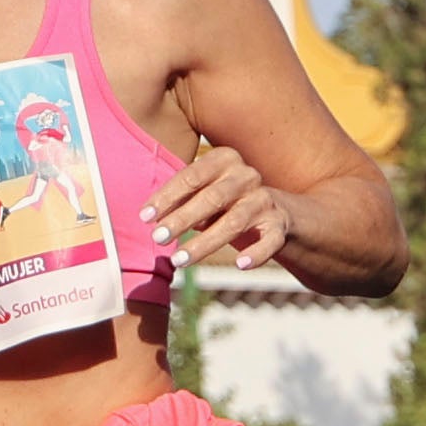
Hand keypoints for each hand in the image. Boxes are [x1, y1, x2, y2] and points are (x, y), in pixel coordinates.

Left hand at [145, 139, 291, 272]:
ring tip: (179, 261)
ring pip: (235, 222)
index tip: (145, 217)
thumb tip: (148, 217)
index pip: (192, 176)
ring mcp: (265, 200)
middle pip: (212, 198)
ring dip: (205, 243)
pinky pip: (270, 241)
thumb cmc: (226, 202)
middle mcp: (247, 176)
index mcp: (225, 160)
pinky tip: (240, 265)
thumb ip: (182, 200)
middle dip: (182, 219)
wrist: (278, 212)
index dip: (167, 197)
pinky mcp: (280, 225)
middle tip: (158, 239)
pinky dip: (256, 253)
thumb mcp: (205, 193)